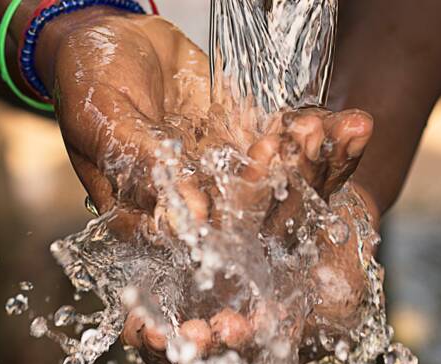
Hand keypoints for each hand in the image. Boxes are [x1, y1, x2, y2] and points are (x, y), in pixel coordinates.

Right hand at [37, 9, 376, 363]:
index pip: (201, 249)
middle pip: (253, 219)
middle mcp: (194, 214)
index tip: (270, 185)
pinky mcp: (248, 148)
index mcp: (149, 224)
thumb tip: (189, 218)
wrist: (107, 36)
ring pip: (279, 186)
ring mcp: (226, 182)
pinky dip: (321, 138)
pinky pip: (288, 150)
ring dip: (316, 163)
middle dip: (290, 184)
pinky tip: (352, 122)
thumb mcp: (103, 119)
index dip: (240, 239)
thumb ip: (142, 165)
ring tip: (346, 129)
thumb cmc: (87, 81)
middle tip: (314, 147)